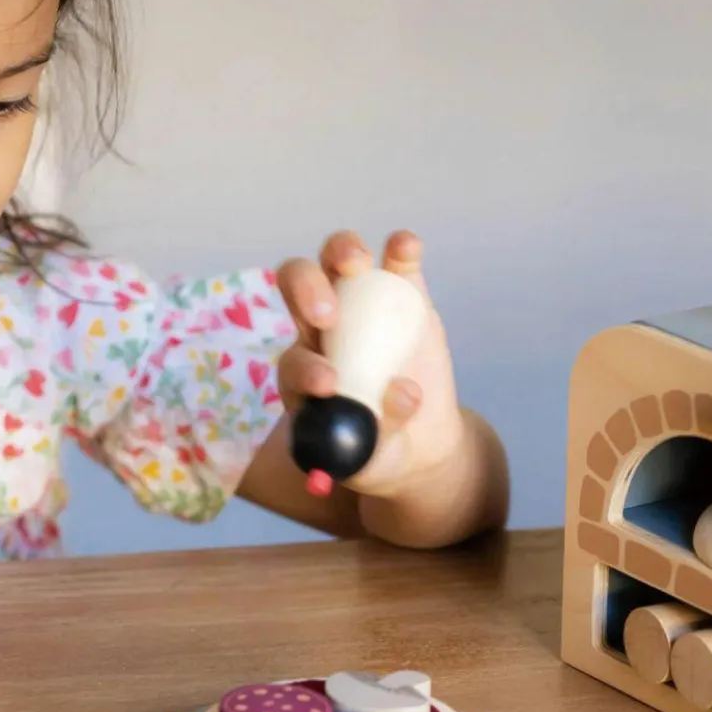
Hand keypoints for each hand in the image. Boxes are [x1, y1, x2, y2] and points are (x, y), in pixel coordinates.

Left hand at [275, 230, 465, 497]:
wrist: (418, 443)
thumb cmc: (382, 454)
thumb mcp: (375, 463)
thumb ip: (379, 439)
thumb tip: (400, 394)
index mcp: (303, 374)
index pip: (293, 361)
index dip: (306, 368)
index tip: (330, 385)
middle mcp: (323, 330)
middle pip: (297, 288)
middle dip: (305, 290)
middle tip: (330, 315)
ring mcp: (363, 306)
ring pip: (337, 261)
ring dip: (341, 251)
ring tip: (356, 263)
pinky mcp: (404, 296)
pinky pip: (397, 263)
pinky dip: (400, 250)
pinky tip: (405, 247)